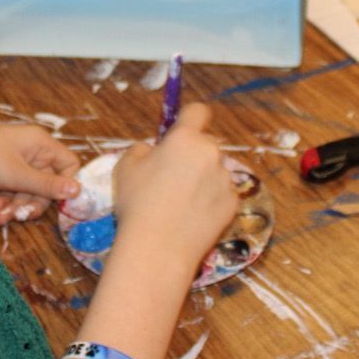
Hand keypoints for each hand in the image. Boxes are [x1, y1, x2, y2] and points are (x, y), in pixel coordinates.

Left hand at [0, 122, 80, 225]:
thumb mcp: (18, 175)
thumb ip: (47, 186)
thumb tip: (78, 191)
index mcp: (41, 145)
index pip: (68, 165)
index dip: (65, 185)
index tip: (57, 203)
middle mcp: (33, 153)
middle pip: (47, 185)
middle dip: (31, 203)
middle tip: (17, 216)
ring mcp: (17, 163)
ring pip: (28, 191)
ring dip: (16, 206)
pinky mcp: (3, 173)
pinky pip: (14, 191)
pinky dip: (6, 202)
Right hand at [111, 102, 238, 270]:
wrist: (158, 247)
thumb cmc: (137, 203)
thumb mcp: (125, 167)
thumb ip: (142, 150)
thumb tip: (154, 152)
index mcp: (184, 139)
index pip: (197, 111)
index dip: (189, 118)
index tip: (181, 130)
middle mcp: (210, 154)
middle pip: (205, 144)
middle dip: (192, 154)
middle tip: (171, 176)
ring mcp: (225, 180)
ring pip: (214, 170)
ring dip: (202, 178)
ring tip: (180, 203)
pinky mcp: (233, 205)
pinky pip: (221, 193)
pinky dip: (210, 200)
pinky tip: (191, 216)